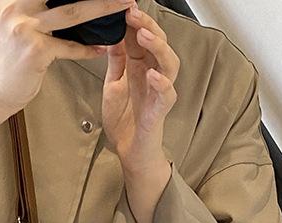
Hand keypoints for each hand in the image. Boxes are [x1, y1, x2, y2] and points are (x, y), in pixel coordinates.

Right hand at [0, 0, 133, 115]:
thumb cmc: (8, 61)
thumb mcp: (17, 22)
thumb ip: (38, 7)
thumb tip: (74, 0)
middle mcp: (16, 6)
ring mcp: (25, 27)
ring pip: (75, 12)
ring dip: (105, 7)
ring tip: (124, 4)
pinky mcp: (35, 50)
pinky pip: (70, 47)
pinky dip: (87, 49)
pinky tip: (100, 48)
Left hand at [102, 0, 179, 169]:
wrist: (127, 150)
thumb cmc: (124, 119)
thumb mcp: (113, 84)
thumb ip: (116, 61)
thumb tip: (113, 36)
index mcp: (140, 66)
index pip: (141, 37)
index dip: (134, 21)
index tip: (123, 7)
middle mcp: (152, 74)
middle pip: (157, 43)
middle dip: (146, 25)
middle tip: (132, 13)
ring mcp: (159, 90)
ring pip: (168, 62)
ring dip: (158, 47)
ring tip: (144, 35)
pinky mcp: (160, 109)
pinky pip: (167, 93)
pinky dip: (162, 83)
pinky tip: (153, 75)